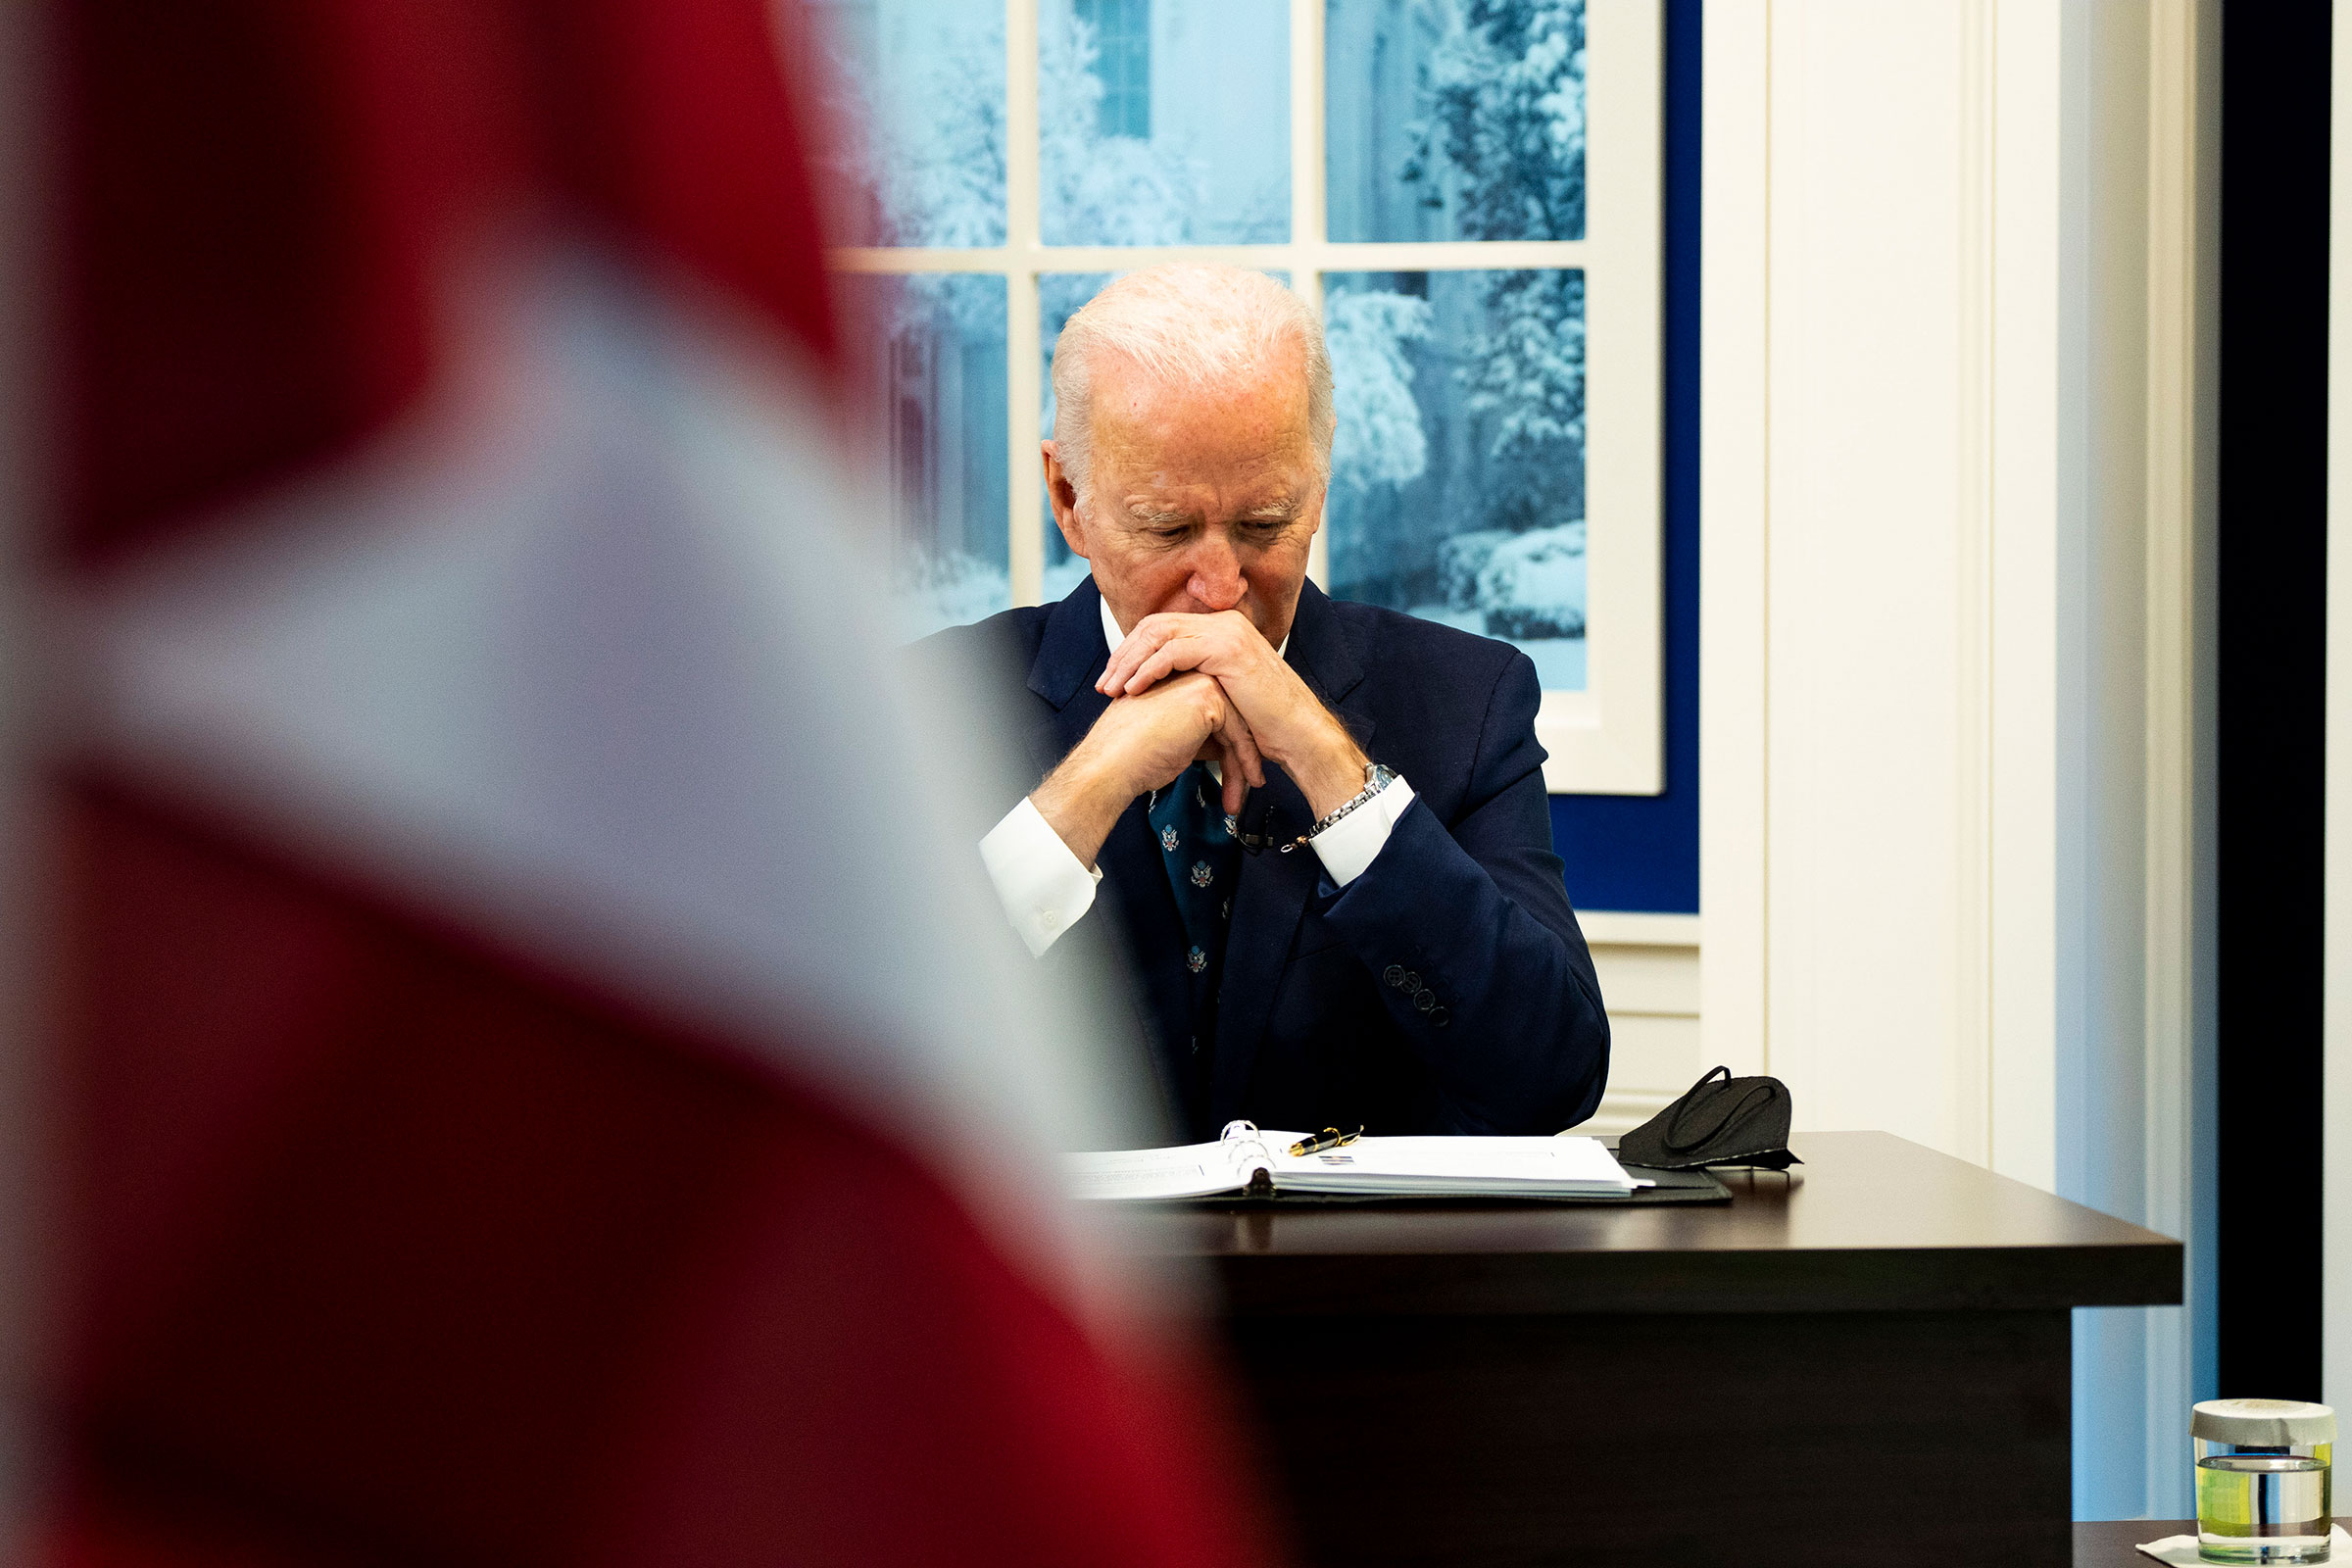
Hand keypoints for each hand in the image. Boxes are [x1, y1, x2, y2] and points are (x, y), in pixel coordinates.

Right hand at [1030, 671, 1265, 868]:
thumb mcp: (1173, 739)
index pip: (1217, 712)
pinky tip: (1248, 781)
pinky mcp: (1206, 696)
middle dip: (1242, 752)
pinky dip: (1245, 759)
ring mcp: (1198, 680)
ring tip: (1252, 784)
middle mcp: (1189, 674)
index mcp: (1176, 681)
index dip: (1230, 743)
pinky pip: (1237, 730)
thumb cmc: (1131, 756)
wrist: (1112, 763)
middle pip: (1230, 716)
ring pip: (1237, 722)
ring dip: (1246, 759)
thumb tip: (1226, 747)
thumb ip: (1198, 734)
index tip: (1241, 769)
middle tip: (1253, 780)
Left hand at [1097, 611, 1369, 815]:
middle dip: (1124, 655)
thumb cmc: (1266, 723)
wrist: (1299, 734)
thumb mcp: (1224, 693)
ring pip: (1159, 634)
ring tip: (1112, 689)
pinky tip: (1134, 690)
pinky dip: (1148, 669)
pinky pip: (1174, 651)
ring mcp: (1227, 631)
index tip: (1113, 678)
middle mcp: (1224, 622)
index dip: (1133, 651)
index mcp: (1222, 627)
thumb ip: (1197, 679)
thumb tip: (1162, 687)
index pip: (1164, 627)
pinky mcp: (1227, 648)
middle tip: (1104, 684)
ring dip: (1130, 662)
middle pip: (1156, 626)